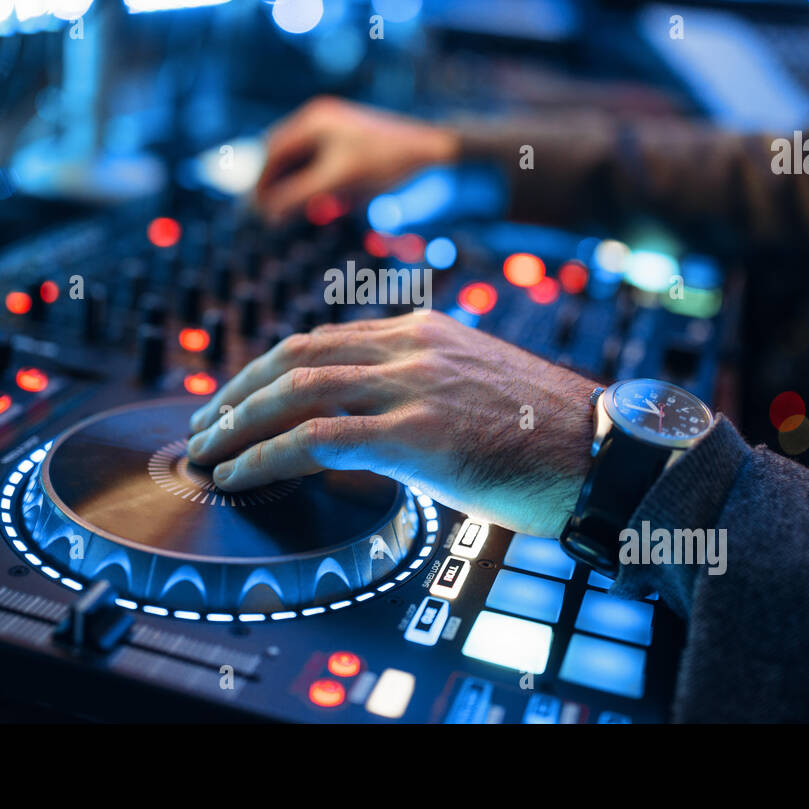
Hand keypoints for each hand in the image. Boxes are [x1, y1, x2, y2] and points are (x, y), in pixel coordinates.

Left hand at [185, 311, 595, 537]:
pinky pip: (316, 441)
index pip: (323, 339)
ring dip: (239, 423)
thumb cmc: (547, 432)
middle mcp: (411, 348)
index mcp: (424, 331)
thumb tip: (374, 419)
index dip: (268, 368)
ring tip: (209, 451)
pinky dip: (265, 457)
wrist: (603, 451)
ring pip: (295, 392)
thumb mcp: (476, 387)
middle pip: (295, 356)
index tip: (240, 396)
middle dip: (237, 390)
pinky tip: (241, 476)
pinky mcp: (415, 435)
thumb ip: (423, 386)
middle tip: (205, 422)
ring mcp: (411, 387)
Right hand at [255, 97, 459, 222]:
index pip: (272, 153)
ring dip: (293, 184)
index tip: (258, 211)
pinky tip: (319, 201)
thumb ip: (300, 196)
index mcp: (313, 120)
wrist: (429, 147)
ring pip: (300, 159)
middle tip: (271, 214)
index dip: (262, 184)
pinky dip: (311, 180)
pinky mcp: (348, 135)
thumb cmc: (385, 163)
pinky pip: (318, 159)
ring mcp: (333, 124)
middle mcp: (319, 116)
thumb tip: (267, 213)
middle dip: (276, 185)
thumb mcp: (338, 182)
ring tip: (294, 211)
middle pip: (282, 155)